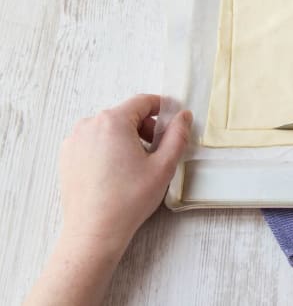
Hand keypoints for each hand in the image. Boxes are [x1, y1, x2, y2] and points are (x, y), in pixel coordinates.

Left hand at [59, 94, 191, 253]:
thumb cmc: (128, 200)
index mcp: (113, 121)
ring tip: (137, 165)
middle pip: (126, 114)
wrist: (94, 231)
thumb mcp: (164, 166)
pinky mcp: (68, 156)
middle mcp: (89, 125)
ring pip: (109, 128)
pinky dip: (109, 148)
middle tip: (157, 151)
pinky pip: (94, 141)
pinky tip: (117, 172)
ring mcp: (75, 140)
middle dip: (145, 127)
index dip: (163, 108)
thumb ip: (177, 135)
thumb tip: (183, 116)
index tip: (173, 121)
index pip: (143, 101)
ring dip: (127, 138)